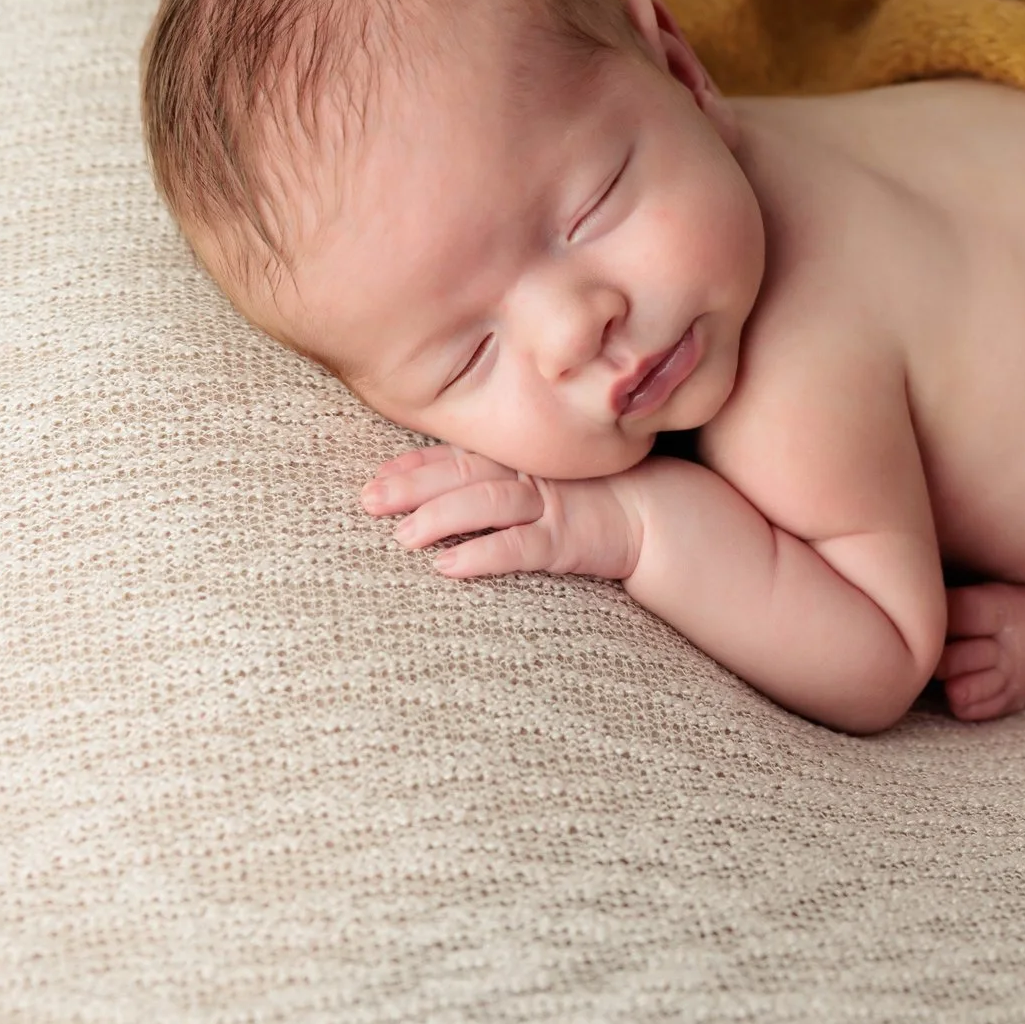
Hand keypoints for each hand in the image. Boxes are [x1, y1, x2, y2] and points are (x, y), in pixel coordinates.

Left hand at [360, 443, 641, 581]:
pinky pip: (519, 547)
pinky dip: (482, 554)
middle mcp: (529, 476)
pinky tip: (449, 567)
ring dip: (441, 518)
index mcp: (518, 459)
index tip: (376, 478)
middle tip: (369, 502)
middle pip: (462, 473)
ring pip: (487, 503)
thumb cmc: (593, 498)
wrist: (656, 514)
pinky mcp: (568, 539)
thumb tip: (439, 491)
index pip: (457, 456)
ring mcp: (550, 505)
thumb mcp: (541, 481)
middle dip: (412, 487)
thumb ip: (498, 478)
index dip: (414, 465)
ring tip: (403, 538)